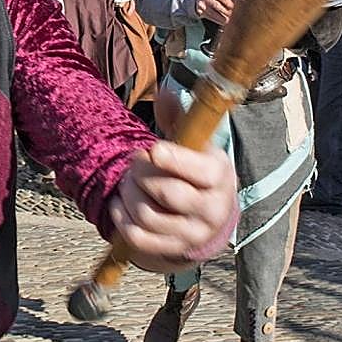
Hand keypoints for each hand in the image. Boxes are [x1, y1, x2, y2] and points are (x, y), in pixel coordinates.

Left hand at [111, 92, 237, 272]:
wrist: (204, 213)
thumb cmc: (193, 168)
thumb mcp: (193, 143)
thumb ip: (178, 117)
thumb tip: (165, 92)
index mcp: (220, 176)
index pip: (202, 172)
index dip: (174, 160)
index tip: (152, 150)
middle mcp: (213, 209)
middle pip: (167, 192)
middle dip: (141, 173)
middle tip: (134, 163)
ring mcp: (193, 233)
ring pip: (146, 214)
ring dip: (127, 193)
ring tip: (128, 181)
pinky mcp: (173, 249)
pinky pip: (136, 237)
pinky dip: (120, 217)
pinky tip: (120, 202)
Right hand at [194, 0, 233, 25]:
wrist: (197, 0)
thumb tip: (233, 8)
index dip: (227, 2)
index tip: (232, 7)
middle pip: (216, 5)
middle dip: (225, 11)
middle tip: (230, 14)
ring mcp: (201, 5)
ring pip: (213, 13)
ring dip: (221, 18)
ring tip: (227, 20)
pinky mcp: (199, 12)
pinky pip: (209, 17)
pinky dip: (217, 20)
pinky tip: (222, 22)